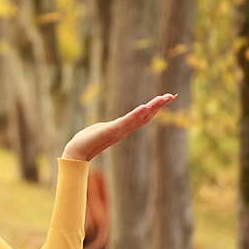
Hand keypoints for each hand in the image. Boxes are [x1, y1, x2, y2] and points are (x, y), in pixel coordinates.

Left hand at [61, 93, 177, 161]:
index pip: (142, 117)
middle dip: (158, 106)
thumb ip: (109, 129)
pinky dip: (136, 114)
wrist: (76, 153)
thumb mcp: (101, 131)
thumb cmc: (86, 142)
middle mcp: (124, 130)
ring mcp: (119, 131)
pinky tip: (144, 107)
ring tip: (163, 98)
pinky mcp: (111, 131)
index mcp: (123, 128)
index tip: (165, 98)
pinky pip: (126, 121)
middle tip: (172, 96)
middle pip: (146, 116)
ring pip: (139, 118)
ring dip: (152, 108)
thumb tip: (109, 129)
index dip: (154, 108)